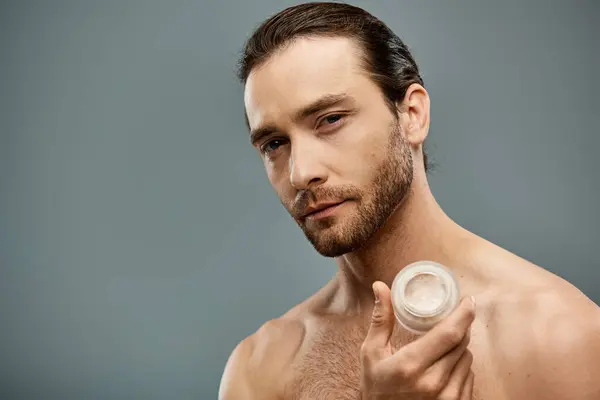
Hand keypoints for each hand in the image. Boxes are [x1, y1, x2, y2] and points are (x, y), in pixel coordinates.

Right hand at [360, 281, 475, 399]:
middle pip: (461, 344)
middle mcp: (432, 382)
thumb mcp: (372, 353)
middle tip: (453, 319)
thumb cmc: (376, 387)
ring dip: (459, 348)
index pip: (448, 334)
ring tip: (441, 348)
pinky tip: (444, 368)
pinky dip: (461, 368)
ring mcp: (447, 398)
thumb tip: (380, 286)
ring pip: (468, 360)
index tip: (469, 301)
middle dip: (460, 328)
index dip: (463, 314)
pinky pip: (470, 378)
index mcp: (410, 364)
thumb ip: (381, 320)